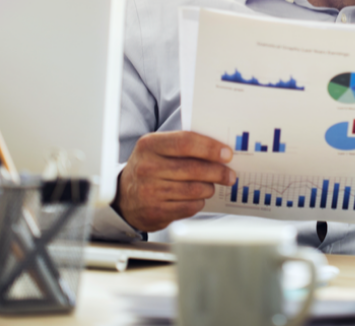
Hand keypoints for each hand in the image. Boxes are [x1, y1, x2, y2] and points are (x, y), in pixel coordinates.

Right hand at [114, 131, 235, 232]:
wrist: (124, 197)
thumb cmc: (149, 168)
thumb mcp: (158, 150)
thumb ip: (183, 146)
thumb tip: (219, 151)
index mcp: (149, 145)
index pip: (185, 142)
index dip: (210, 148)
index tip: (227, 154)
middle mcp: (147, 167)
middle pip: (194, 168)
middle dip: (218, 172)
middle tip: (229, 175)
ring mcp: (150, 191)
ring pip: (194, 189)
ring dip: (209, 188)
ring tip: (211, 186)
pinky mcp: (155, 211)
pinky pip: (189, 207)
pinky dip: (199, 202)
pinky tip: (197, 198)